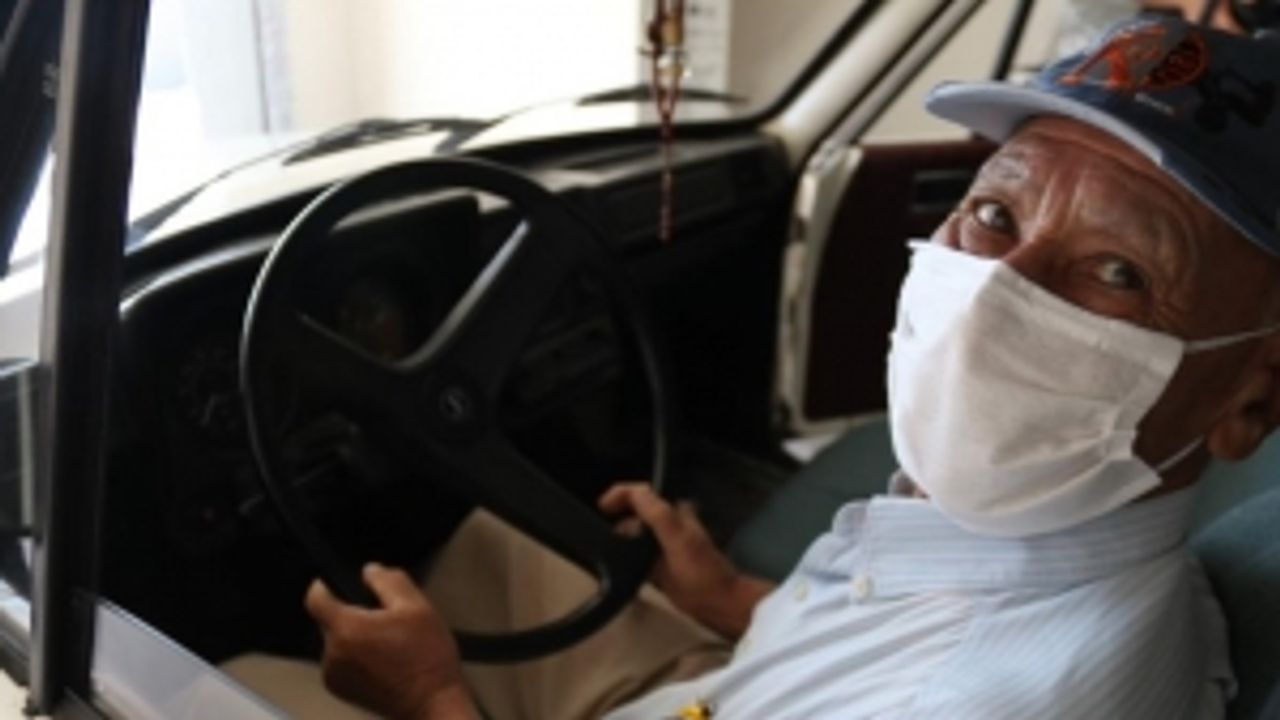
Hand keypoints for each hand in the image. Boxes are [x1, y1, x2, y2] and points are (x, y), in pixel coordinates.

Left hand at [305, 563, 477, 719]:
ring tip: (386, 643)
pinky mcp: (340, 691)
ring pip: (336, 641)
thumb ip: (389, 581)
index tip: (342, 585)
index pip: (315, 598)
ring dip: (353, 637)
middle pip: (329, 620)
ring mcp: (333, 676)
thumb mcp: (417, 607)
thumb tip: (368, 571)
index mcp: (346, 630)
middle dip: (351, 614)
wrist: (432, 703)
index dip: (324, 586)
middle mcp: (331, 654)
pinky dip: (354, 657)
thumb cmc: (426, 655)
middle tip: (384, 620)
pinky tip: (382, 661)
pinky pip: (340, 662)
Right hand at [598, 482, 773, 638]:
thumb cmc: (701, 573)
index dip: (620, 495)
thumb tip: (633, 492)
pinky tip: (621, 570)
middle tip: (603, 536)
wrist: (719, 605)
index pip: (642, 493)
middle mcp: (669, 525)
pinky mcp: (661, 566)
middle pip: (636, 513)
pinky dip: (628, 559)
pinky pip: (638, 556)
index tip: (601, 507)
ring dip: (622, 541)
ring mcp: (665, 546)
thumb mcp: (677, 538)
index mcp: (674, 513)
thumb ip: (658, 513)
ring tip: (608, 553)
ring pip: (635, 535)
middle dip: (618, 519)